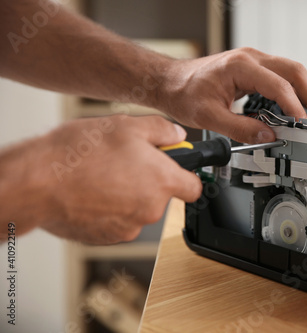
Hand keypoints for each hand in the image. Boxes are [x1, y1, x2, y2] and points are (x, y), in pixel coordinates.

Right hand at [0, 115, 201, 243]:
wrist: (37, 183)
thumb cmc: (79, 154)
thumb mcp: (127, 125)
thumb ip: (161, 130)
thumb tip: (177, 135)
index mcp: (162, 182)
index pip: (194, 188)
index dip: (187, 176)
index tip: (178, 168)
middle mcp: (150, 209)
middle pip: (161, 196)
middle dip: (148, 180)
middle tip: (125, 161)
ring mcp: (128, 227)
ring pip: (137, 208)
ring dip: (126, 194)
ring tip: (102, 174)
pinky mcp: (106, 237)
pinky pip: (116, 221)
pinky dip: (108, 209)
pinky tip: (90, 191)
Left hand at [156, 47, 306, 143]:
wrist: (170, 82)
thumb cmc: (183, 93)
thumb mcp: (209, 117)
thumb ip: (240, 129)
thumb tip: (267, 138)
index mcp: (240, 66)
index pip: (279, 85)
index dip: (294, 107)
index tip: (302, 126)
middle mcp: (251, 58)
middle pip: (295, 71)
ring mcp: (253, 61)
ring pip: (292, 71)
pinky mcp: (253, 68)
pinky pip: (282, 76)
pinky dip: (295, 91)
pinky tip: (300, 105)